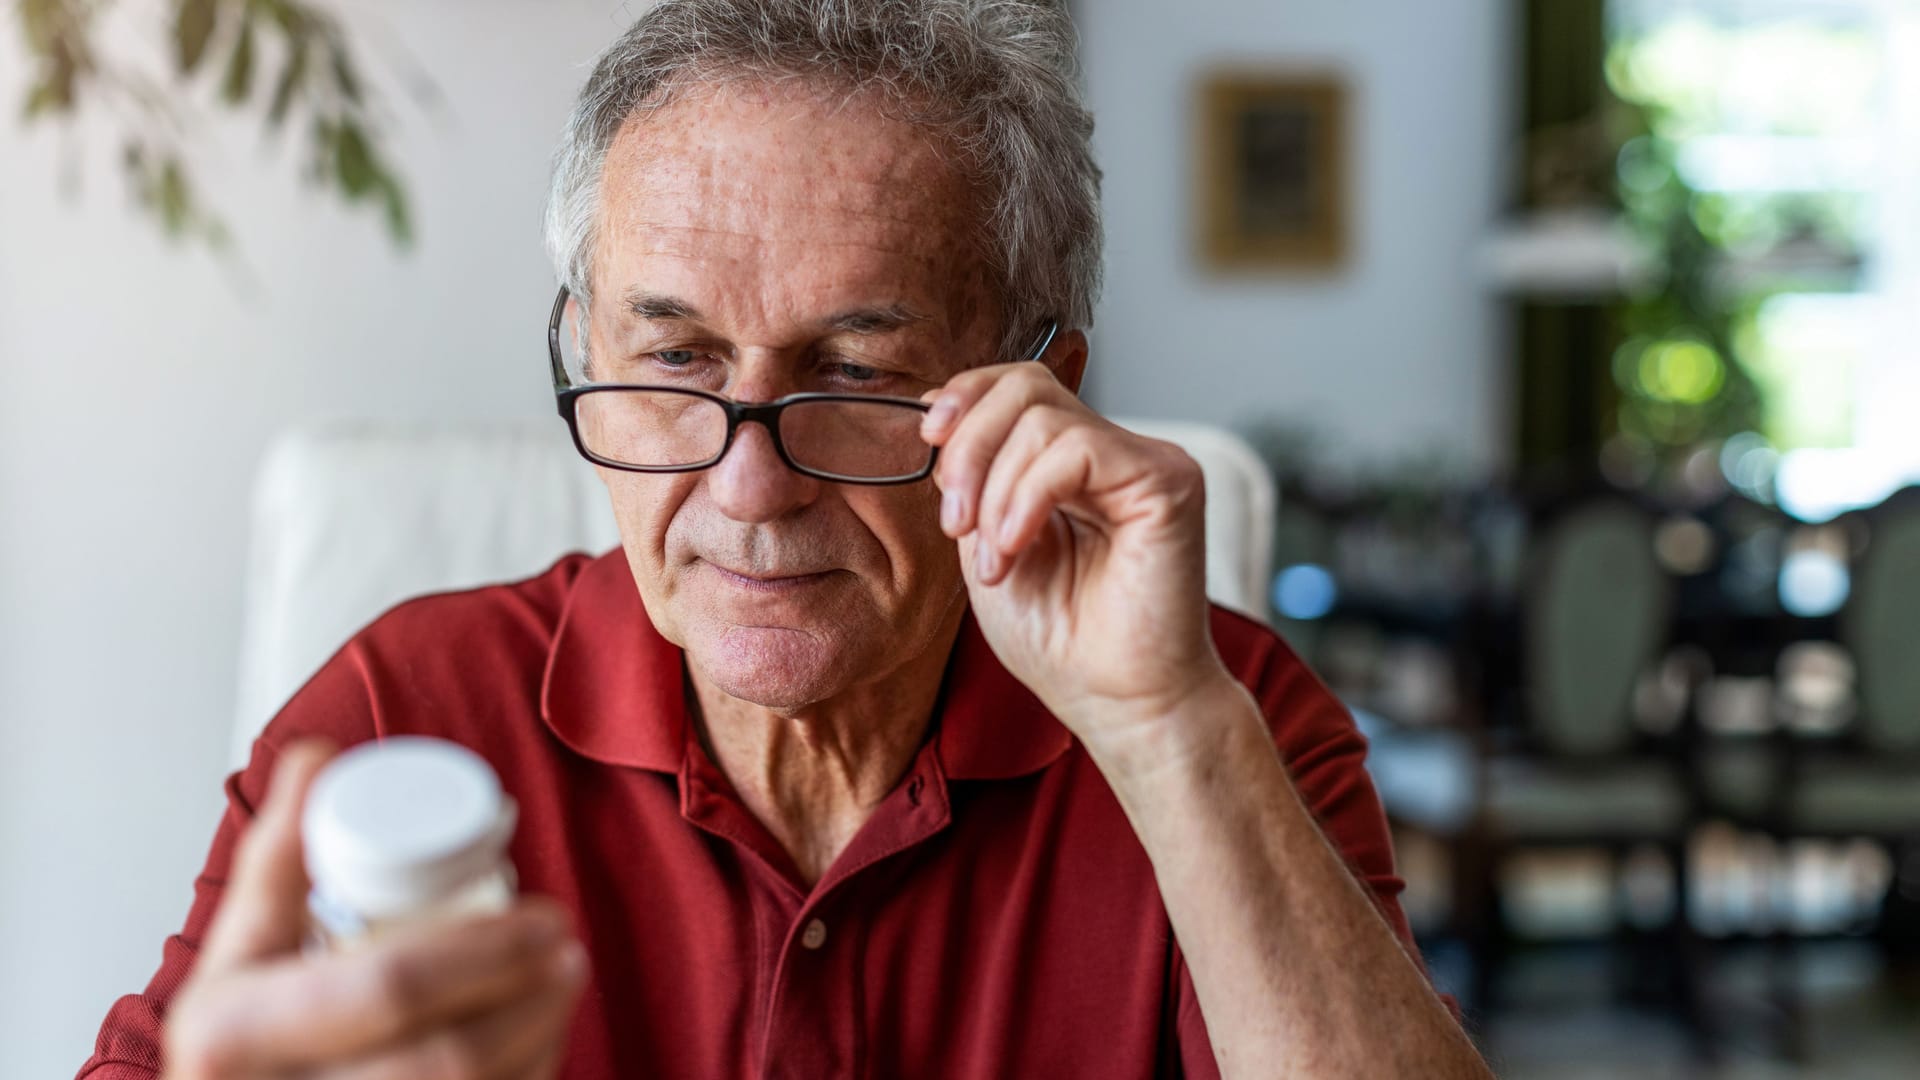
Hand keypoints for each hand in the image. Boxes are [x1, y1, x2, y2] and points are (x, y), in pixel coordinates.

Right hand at [163, 740, 586, 1079]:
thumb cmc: (245, 1042)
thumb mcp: (238, 953)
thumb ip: (278, 859)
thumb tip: (320, 756)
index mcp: (228, 1035)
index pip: (389, 986)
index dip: (487, 950)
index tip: (545, 915)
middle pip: (445, 1059)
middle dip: (531, 998)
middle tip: (569, 949)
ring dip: (538, 1040)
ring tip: (565, 984)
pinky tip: (538, 1045)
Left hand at [920, 362, 1239, 766]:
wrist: (1117, 703)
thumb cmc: (1061, 640)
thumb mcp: (988, 543)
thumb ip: (975, 479)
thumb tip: (938, 414)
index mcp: (1072, 462)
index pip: (1018, 384)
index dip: (966, 396)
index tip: (929, 443)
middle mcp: (1114, 451)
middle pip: (1025, 386)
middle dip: (969, 447)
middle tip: (955, 522)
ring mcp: (1145, 461)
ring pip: (1044, 419)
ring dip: (995, 492)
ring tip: (995, 559)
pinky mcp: (1169, 480)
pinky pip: (1077, 450)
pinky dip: (1028, 498)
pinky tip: (1016, 548)